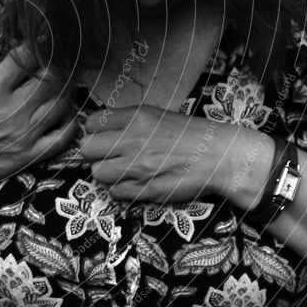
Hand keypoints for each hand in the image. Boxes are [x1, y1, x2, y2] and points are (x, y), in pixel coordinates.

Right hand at [0, 31, 79, 190]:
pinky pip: (64, 136)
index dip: (40, 40)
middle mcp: (13, 111)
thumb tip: (1, 26)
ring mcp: (25, 135)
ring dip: (68, 86)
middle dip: (60, 61)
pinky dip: (71, 120)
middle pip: (52, 77)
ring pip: (62, 103)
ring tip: (64, 76)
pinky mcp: (30, 155)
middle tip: (62, 54)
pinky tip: (65, 109)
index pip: (28, 55)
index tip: (46, 33)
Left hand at [78, 104, 273, 205]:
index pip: (91, 123)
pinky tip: (134, 183)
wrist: (220, 157)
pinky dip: (121, 189)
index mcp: (136, 118)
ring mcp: (138, 167)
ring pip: (97, 173)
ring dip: (106, 173)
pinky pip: (115, 192)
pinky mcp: (146, 190)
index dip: (93, 131)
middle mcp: (133, 140)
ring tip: (121, 171)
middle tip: (107, 156)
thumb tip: (96, 128)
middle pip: (86, 149)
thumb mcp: (156, 115)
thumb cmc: (188, 134)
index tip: (101, 136)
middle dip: (94, 153)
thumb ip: (126, 120)